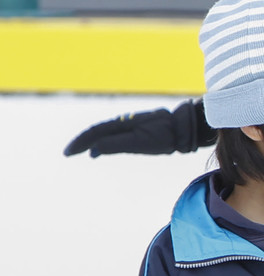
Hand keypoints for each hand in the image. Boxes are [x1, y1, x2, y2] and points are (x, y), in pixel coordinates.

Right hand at [64, 100, 209, 156]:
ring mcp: (130, 125)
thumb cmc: (164, 135)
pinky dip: (101, 143)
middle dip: (81, 142)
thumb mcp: (139, 142)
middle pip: (96, 131)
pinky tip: (99, 151)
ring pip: (104, 133)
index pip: (94, 132)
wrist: (185, 128)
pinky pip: (113, 135)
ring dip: (89, 142)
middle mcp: (123, 122)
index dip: (79, 142)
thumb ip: (117, 144)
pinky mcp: (137, 130)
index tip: (68, 153)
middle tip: (68, 153)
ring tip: (79, 152)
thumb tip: (94, 149)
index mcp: (121, 123)